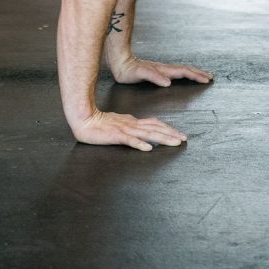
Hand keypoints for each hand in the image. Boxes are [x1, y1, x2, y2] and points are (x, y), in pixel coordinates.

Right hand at [70, 109, 186, 150]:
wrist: (84, 119)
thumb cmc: (100, 123)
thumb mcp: (119, 124)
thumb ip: (131, 127)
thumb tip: (143, 133)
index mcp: (133, 121)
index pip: (154, 124)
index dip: (168, 128)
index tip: (180, 135)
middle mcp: (132, 124)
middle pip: (155, 128)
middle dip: (171, 133)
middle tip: (184, 139)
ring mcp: (124, 129)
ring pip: (147, 134)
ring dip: (162, 138)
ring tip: (174, 142)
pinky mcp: (116, 136)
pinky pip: (129, 140)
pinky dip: (139, 144)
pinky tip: (148, 148)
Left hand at [111, 55, 212, 87]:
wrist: (120, 62)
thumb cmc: (128, 70)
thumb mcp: (140, 74)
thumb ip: (154, 77)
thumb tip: (168, 82)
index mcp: (163, 70)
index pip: (183, 72)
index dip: (195, 76)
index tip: (206, 79)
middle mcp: (164, 68)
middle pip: (186, 69)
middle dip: (199, 73)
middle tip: (210, 77)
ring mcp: (162, 69)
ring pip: (182, 70)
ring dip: (193, 72)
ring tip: (202, 75)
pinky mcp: (158, 71)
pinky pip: (175, 72)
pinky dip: (184, 73)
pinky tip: (183, 76)